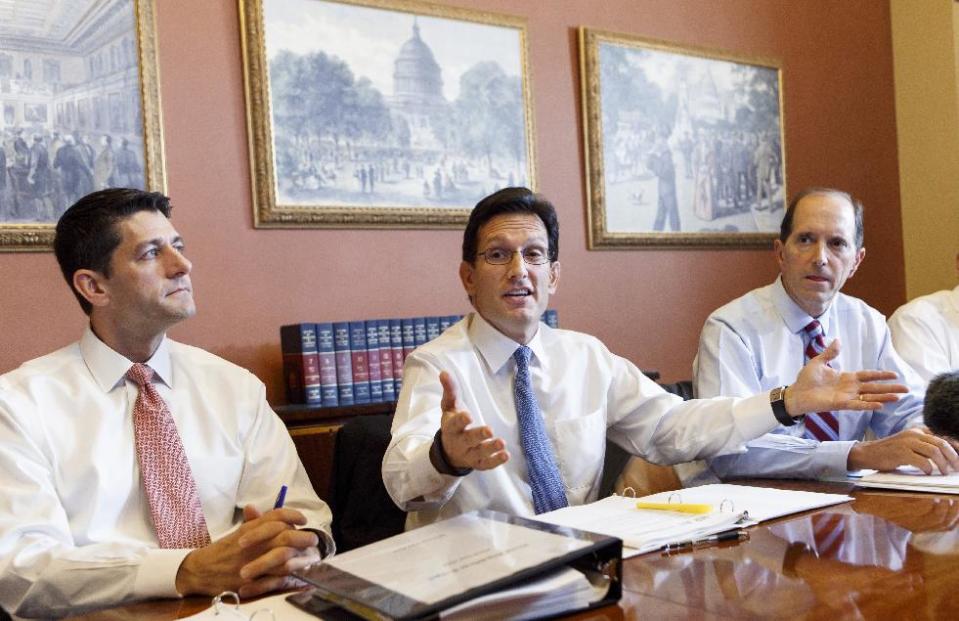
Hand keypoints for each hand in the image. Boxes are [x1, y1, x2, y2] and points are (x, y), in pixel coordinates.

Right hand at [175, 505, 320, 597]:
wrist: (199, 570)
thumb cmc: (223, 550)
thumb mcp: (239, 532)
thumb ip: (255, 521)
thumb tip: (269, 509)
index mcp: (250, 529)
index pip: (276, 516)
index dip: (293, 515)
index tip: (303, 519)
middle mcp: (252, 544)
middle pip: (285, 536)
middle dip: (303, 537)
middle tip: (313, 540)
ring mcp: (251, 563)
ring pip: (283, 558)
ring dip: (299, 558)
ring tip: (308, 558)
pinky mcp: (249, 581)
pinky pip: (273, 579)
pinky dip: (287, 577)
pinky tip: (295, 574)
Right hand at [439, 371, 508, 470]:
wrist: (449, 450)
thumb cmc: (452, 424)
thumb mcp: (449, 407)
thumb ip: (450, 391)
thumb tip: (444, 373)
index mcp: (451, 427)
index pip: (454, 424)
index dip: (460, 420)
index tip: (468, 415)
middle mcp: (459, 442)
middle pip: (468, 440)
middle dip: (478, 435)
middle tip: (489, 430)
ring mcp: (469, 454)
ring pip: (479, 453)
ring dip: (490, 448)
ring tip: (502, 443)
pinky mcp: (478, 463)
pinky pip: (486, 464)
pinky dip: (496, 461)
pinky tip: (506, 455)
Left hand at [785, 338, 907, 416]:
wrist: (795, 393)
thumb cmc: (806, 379)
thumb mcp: (818, 362)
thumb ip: (830, 353)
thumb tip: (837, 340)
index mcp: (846, 377)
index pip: (868, 376)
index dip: (881, 375)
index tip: (895, 374)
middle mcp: (850, 388)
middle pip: (874, 387)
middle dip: (890, 388)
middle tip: (906, 389)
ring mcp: (846, 397)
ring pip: (870, 397)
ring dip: (884, 397)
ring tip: (899, 397)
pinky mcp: (840, 404)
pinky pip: (857, 405)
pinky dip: (868, 405)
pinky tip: (881, 405)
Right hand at [847, 427, 958, 473]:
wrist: (867, 453)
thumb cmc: (891, 453)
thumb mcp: (910, 445)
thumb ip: (925, 447)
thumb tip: (947, 458)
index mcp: (918, 430)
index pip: (943, 437)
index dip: (956, 448)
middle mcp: (914, 433)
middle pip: (942, 443)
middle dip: (953, 458)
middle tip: (957, 469)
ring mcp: (907, 442)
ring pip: (934, 451)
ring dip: (943, 464)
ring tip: (944, 473)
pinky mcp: (901, 452)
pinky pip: (922, 461)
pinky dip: (928, 468)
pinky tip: (927, 473)